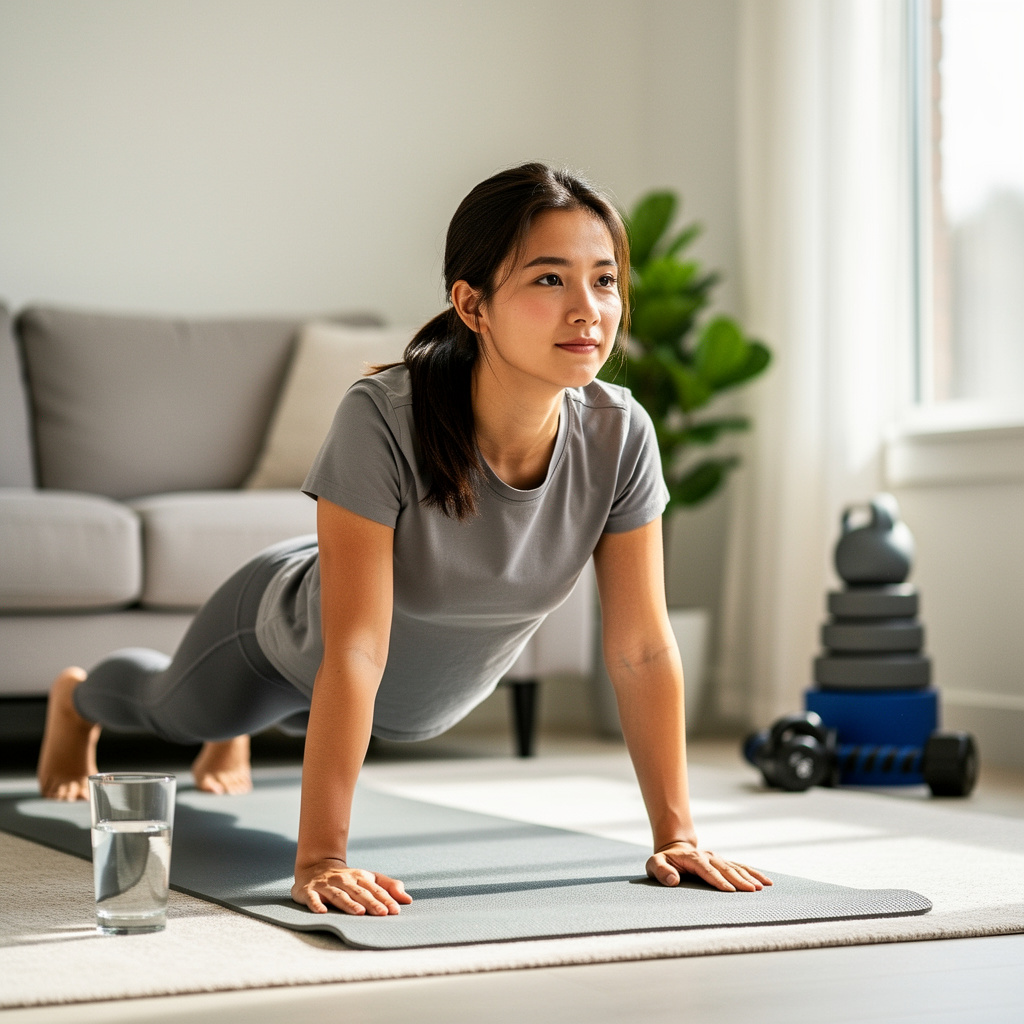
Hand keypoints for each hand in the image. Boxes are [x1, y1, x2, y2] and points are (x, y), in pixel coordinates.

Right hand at [292, 859, 412, 915]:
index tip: (395, 910)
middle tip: (383, 913)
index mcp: (360, 877)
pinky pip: (313, 898)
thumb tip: (408, 899)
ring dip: (349, 904)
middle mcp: (344, 880)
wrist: (315, 866)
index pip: (375, 889)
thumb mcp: (368, 878)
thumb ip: (388, 887)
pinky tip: (323, 912)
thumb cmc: (347, 878)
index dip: (385, 899)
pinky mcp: (310, 891)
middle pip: (359, 892)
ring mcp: (326, 885)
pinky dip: (317, 904)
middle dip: (371, 902)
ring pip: (339, 895)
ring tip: (360, 912)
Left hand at [646, 841, 772, 891]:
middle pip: (725, 869)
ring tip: (762, 887)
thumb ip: (661, 871)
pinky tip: (766, 881)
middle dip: (739, 880)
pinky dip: (754, 873)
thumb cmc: (664, 861)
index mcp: (693, 858)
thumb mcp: (654, 864)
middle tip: (752, 891)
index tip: (729, 890)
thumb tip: (673, 879)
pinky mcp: (724, 862)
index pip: (706, 870)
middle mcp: (708, 857)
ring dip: (749, 877)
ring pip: (736, 867)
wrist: (675, 848)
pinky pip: (740, 867)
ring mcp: (717, 859)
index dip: (718, 880)